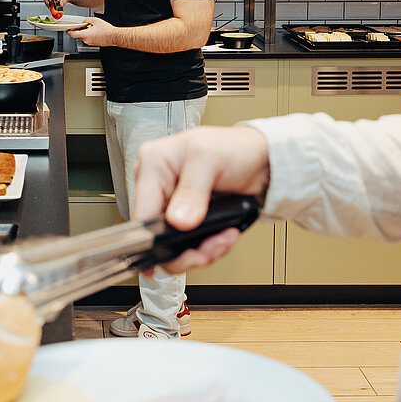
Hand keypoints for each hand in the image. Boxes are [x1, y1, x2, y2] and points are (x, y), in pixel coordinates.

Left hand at [66, 15, 113, 45]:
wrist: (114, 37)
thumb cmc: (106, 30)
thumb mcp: (95, 20)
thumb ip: (86, 19)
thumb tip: (82, 19)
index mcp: (85, 35)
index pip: (72, 34)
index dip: (68, 31)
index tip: (67, 28)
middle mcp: (86, 40)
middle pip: (77, 35)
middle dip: (78, 29)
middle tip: (80, 24)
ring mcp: (89, 43)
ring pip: (83, 36)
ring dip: (84, 31)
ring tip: (90, 26)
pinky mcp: (93, 43)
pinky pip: (88, 38)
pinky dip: (88, 34)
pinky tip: (93, 30)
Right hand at [132, 125, 271, 273]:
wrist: (259, 160)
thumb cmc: (234, 147)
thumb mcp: (210, 159)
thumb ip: (192, 190)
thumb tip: (178, 220)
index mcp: (152, 164)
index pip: (141, 213)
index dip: (156, 240)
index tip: (180, 253)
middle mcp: (157, 186)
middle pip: (157, 236)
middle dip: (187, 249)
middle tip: (209, 250)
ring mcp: (170, 204)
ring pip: (173, 246)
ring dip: (201, 251)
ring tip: (223, 240)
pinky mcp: (185, 218)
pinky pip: (188, 244)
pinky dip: (207, 247)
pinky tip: (222, 237)